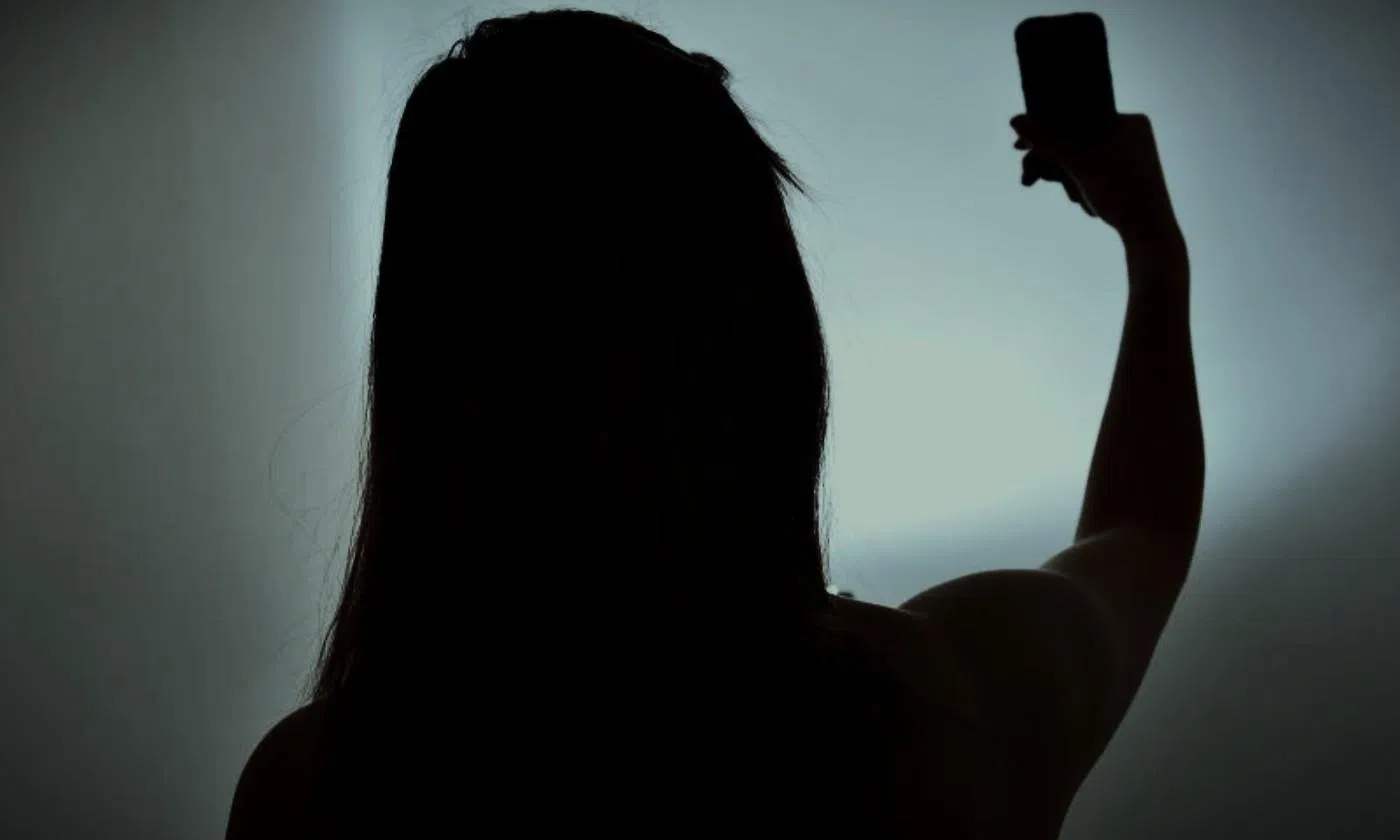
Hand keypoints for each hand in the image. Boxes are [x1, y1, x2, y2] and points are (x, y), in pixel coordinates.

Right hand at [1012, 113, 1179, 243]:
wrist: (1148, 232)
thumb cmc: (1121, 191)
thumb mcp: (1079, 163)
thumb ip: (1047, 141)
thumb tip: (1015, 120)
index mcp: (1129, 121)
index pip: (1078, 118)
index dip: (1047, 130)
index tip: (1021, 146)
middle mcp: (1131, 134)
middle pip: (1077, 139)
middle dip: (1050, 159)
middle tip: (1027, 176)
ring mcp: (1129, 156)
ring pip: (1082, 157)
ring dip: (1061, 173)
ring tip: (1054, 191)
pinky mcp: (1124, 175)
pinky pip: (1093, 170)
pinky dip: (1077, 180)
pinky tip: (1073, 196)